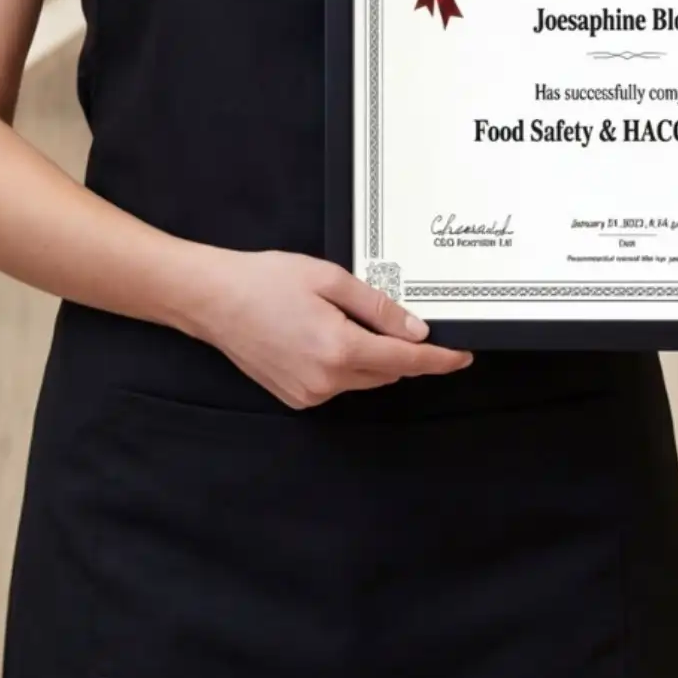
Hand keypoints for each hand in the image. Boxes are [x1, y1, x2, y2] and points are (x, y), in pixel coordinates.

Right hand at [186, 249, 472, 409]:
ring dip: (374, 356)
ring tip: (349, 318)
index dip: (439, 360)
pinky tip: (327, 335)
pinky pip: (339, 384)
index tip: (463, 356)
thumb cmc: (267, 280)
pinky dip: (347, 364)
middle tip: (406, 320)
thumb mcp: (329, 279)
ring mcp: (310, 394)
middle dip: (404, 351)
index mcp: (339, 349)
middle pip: (388, 371)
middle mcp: (327, 381)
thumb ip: (377, 306)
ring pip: (365, 379)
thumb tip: (417, 330)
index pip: (406, 360)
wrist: (214, 301)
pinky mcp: (296, 398)